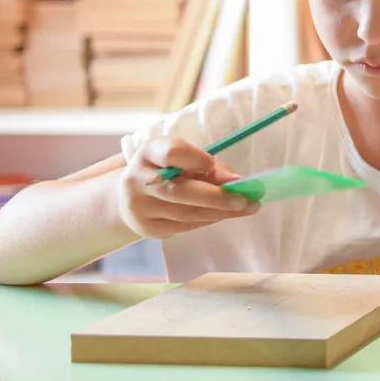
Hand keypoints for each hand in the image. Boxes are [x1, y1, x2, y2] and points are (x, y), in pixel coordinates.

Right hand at [114, 137, 259, 239]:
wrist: (131, 195)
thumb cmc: (168, 170)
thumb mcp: (185, 159)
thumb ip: (209, 167)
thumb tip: (237, 182)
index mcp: (148, 153)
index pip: (171, 153)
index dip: (195, 159)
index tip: (212, 165)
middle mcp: (137, 180)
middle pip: (180, 190)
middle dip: (218, 197)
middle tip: (247, 201)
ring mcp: (139, 207)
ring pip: (186, 213)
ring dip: (221, 212)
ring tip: (247, 208)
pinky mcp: (147, 228)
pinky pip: (185, 226)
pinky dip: (208, 220)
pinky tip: (223, 214)